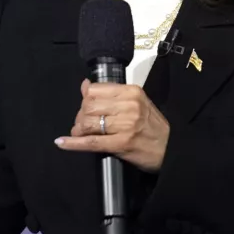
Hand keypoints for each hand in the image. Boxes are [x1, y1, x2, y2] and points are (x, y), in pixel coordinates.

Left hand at [55, 80, 169, 172]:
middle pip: (89, 106)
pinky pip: (90, 142)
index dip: (85, 100)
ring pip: (88, 123)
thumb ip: (111, 94)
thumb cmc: (153, 126)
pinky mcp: (121, 144)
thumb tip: (85, 84)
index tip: (87, 108)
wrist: (172, 149)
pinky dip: (73, 143)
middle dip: (80, 116)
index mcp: (132, 92)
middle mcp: (128, 106)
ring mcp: (125, 125)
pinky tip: (62, 143)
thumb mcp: (137, 102)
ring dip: (78, 130)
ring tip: (80, 134)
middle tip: (83, 125)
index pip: (95, 90)